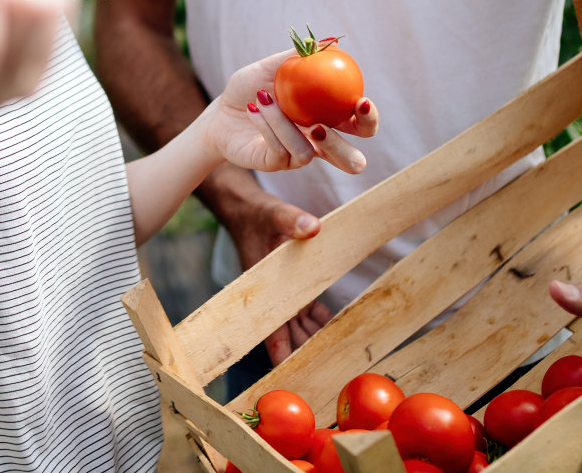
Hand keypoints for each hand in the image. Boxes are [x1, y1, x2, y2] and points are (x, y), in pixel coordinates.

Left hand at [206, 50, 379, 174]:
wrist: (219, 113)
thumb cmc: (250, 90)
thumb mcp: (271, 67)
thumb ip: (299, 57)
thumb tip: (329, 41)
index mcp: (328, 117)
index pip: (360, 125)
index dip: (368, 118)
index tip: (362, 101)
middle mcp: (319, 141)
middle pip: (351, 157)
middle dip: (345, 146)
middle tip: (321, 125)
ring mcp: (298, 155)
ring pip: (311, 154)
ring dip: (285, 123)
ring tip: (266, 98)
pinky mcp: (276, 164)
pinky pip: (281, 150)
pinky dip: (267, 125)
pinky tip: (254, 109)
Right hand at [209, 170, 333, 365]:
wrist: (244, 207)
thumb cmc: (255, 214)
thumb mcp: (272, 213)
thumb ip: (291, 220)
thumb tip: (313, 227)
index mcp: (263, 288)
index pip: (271, 329)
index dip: (281, 353)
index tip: (291, 375)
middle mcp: (272, 295)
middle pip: (289, 333)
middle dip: (304, 351)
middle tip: (327, 370)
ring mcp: (282, 291)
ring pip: (299, 324)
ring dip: (314, 337)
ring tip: (337, 354)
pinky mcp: (291, 283)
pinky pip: (306, 309)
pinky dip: (318, 319)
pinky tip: (334, 326)